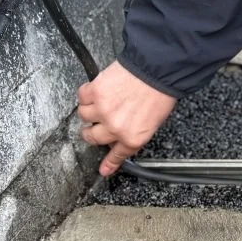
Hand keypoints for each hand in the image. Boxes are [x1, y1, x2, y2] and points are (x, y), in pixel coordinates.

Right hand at [77, 61, 176, 176]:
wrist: (157, 70)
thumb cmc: (159, 93)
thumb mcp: (152, 123)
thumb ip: (134, 133)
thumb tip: (121, 140)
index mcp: (133, 138)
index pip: (117, 155)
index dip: (108, 164)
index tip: (103, 170)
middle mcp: (115, 127)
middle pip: (92, 137)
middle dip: (91, 133)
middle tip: (95, 126)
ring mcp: (102, 110)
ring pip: (83, 116)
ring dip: (89, 110)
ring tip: (101, 102)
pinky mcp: (94, 92)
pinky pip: (81, 97)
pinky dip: (86, 94)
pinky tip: (97, 90)